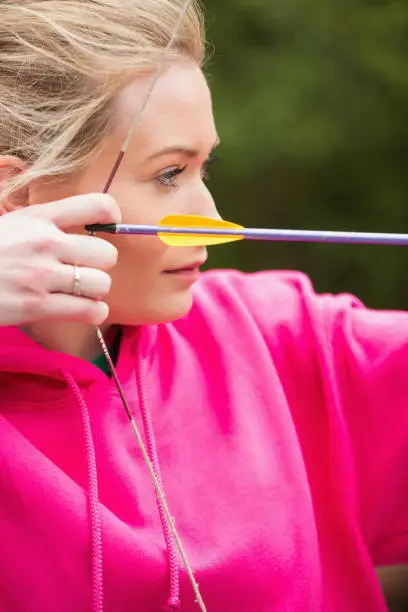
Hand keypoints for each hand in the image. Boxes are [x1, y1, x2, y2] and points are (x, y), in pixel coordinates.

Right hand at [0, 194, 119, 325]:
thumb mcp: (10, 224)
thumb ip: (43, 222)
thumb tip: (77, 227)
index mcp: (38, 217)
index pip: (95, 205)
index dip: (111, 215)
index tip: (109, 224)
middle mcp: (45, 243)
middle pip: (107, 253)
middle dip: (101, 264)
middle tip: (86, 269)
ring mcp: (41, 276)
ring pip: (102, 284)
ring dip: (96, 291)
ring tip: (82, 292)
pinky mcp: (37, 306)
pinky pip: (90, 311)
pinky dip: (94, 313)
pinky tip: (84, 310)